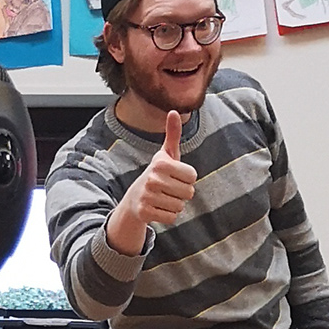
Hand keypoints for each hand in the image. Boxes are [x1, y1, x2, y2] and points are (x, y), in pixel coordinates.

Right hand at [106, 111, 197, 251]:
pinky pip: (172, 218)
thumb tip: (174, 111)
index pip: (192, 177)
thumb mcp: (166, 154)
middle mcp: (152, 179)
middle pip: (189, 193)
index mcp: (161, 163)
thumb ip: (173, 134)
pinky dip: (168, 215)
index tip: (175, 176)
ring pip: (180, 206)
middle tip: (169, 189)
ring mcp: (148, 196)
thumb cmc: (158, 173)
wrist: (135, 197)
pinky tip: (158, 208)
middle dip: (182, 193)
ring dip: (175, 204)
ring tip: (163, 198)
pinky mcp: (145, 213)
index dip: (187, 178)